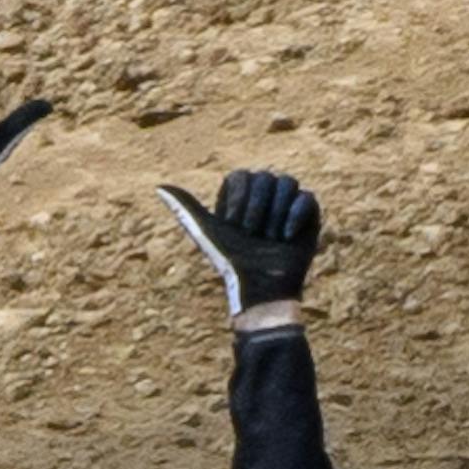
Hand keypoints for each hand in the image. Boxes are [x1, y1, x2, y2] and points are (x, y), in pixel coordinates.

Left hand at [157, 170, 320, 313]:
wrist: (260, 292)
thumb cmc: (233, 264)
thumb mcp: (207, 233)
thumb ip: (185, 210)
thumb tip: (159, 187)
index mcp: (242, 197)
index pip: (242, 176)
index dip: (239, 201)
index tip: (234, 226)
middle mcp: (266, 197)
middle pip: (265, 176)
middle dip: (256, 208)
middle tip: (252, 235)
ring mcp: (288, 205)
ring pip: (287, 182)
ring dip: (274, 214)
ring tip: (269, 239)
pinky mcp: (309, 216)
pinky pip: (307, 197)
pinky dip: (294, 216)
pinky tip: (284, 237)